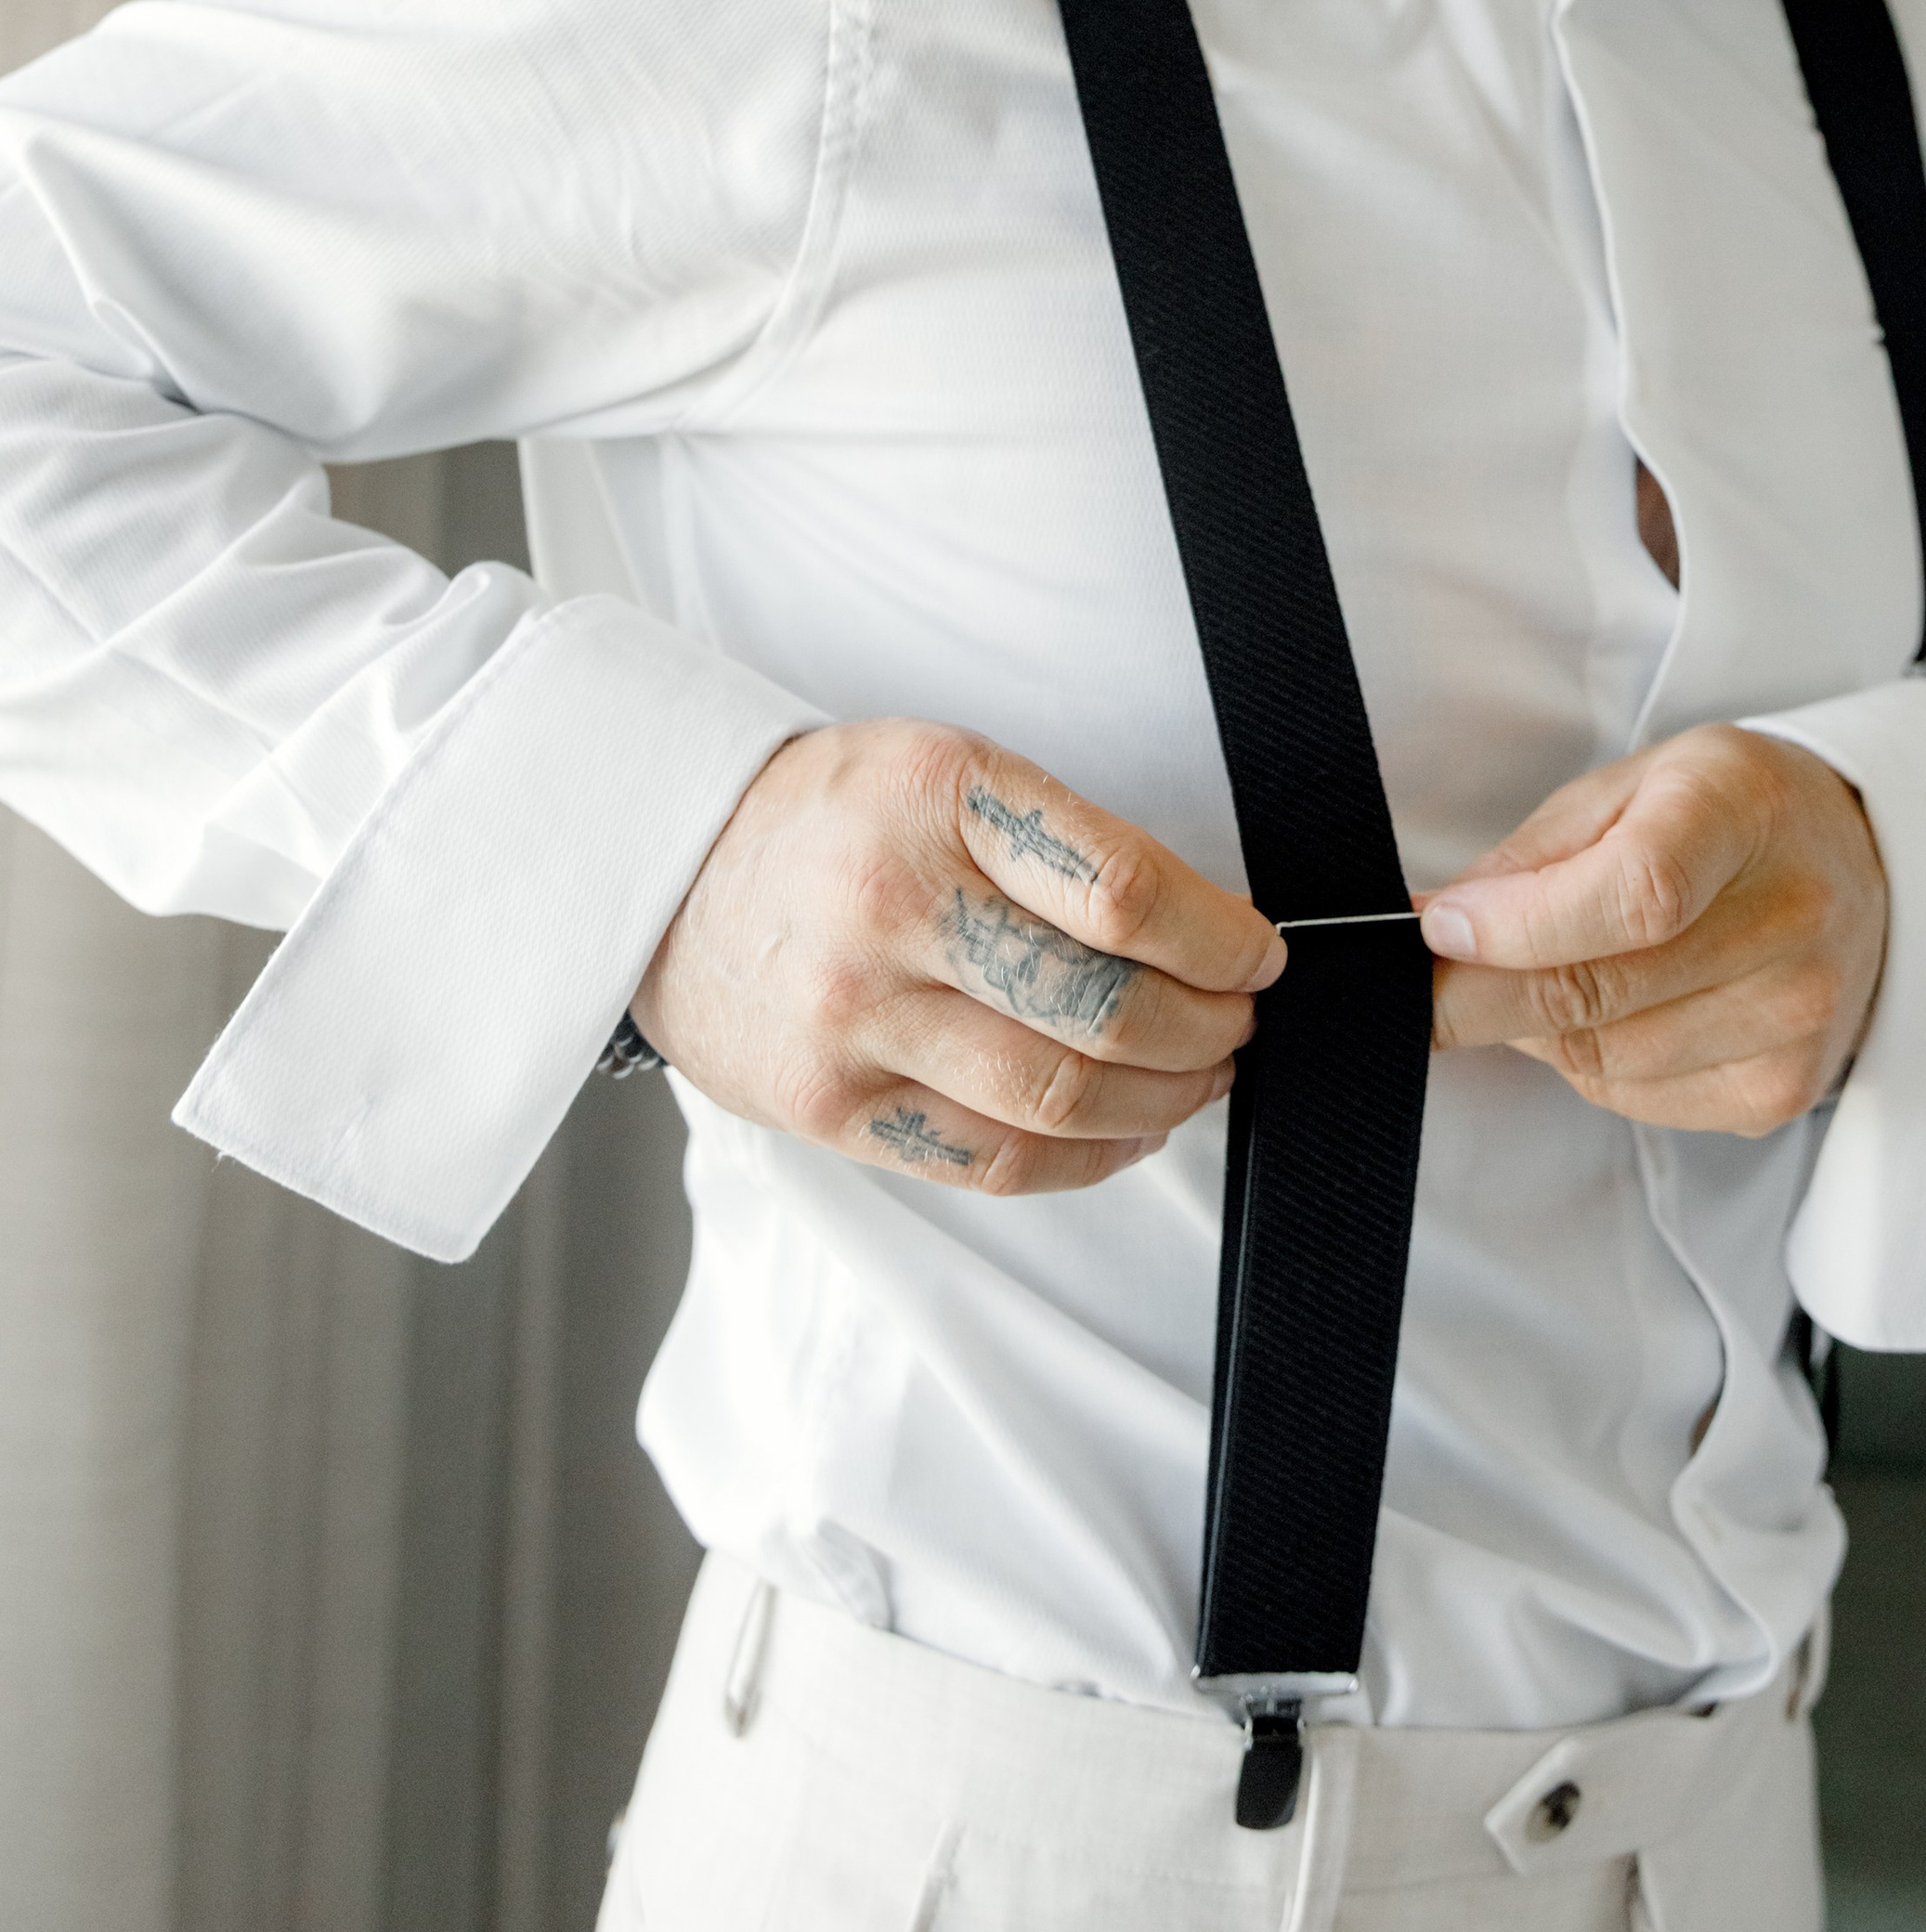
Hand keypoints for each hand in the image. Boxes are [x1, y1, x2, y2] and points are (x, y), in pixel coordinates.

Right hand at [634, 718, 1282, 1193]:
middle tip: (1238, 1020)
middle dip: (1206, 1026)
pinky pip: (992, 1162)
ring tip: (1199, 1075)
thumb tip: (1203, 929)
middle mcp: (891, 907)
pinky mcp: (830, 1108)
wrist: (664, 871)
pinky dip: (1087, 1157)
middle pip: (1103, 1007)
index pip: (1122, 890)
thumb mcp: (942, 769)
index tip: (1255, 953)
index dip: (1219, 937)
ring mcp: (854, 1018)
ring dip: (1163, 1098)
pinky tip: (1126, 1128)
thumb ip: (1058, 843)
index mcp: (935, 798)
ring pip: (1058, 1097)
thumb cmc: (829, 816)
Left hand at [1421, 725, 1885, 1137]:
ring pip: (1600, 1058)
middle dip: (1479, 998)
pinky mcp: (1781, 1089)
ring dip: (1533, 1028)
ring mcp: (1796, 1016)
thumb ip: (1533, 857)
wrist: (1860, 865)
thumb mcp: (1627, 788)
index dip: (1522, 924)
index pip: (1635, 894)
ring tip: (1540, 974)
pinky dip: (1590, 1062)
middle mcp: (1788, 918)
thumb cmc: (1725, 816)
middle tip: (1418, 989)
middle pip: (1600, 992)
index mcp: (1739, 811)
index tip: (1443, 930)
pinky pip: (1634, 1099)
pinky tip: (1611, 1010)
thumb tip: (1439, 928)